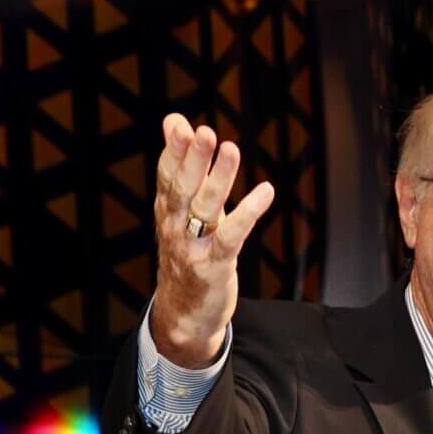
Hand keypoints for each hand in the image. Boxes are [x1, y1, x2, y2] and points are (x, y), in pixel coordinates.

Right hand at [147, 115, 275, 369]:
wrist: (183, 313)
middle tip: (204, 133)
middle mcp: (175, 227)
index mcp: (166, 211)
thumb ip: (182, 165)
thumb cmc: (187, 251)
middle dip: (192, 160)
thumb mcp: (181, 209)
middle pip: (182, 189)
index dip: (172, 151)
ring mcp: (193, 247)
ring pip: (205, 209)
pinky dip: (249, 213)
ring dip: (219, 179)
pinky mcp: (215, 266)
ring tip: (231, 150)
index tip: (179, 124)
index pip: (166, 176)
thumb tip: (175, 119)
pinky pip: (232, 237)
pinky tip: (266, 191)